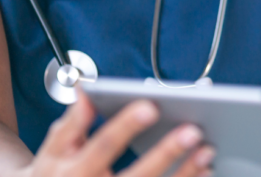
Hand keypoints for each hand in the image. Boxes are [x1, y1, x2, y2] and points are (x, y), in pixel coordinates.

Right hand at [22, 88, 215, 176]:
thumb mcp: (52, 150)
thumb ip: (71, 123)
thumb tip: (85, 93)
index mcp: (75, 171)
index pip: (103, 146)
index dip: (125, 127)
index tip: (150, 106)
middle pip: (137, 176)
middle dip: (166, 153)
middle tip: (192, 131)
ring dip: (184, 174)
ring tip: (207, 151)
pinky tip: (203, 171)